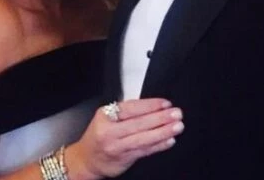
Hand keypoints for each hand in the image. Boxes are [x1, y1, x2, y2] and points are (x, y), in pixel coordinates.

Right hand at [64, 98, 183, 179]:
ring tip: (177, 126)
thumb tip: (154, 107)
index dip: (150, 105)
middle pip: (139, 123)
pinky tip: (169, 141)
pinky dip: (158, 146)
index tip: (166, 103)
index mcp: (105, 116)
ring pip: (143, 138)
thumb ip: (126, 113)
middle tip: (177, 113)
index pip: (131, 108)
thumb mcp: (105, 118)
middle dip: (160, 118)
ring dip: (163, 132)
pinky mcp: (123, 159)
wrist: (86, 160)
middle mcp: (110, 131)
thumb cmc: (99, 136)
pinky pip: (144, 151)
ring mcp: (116, 147)